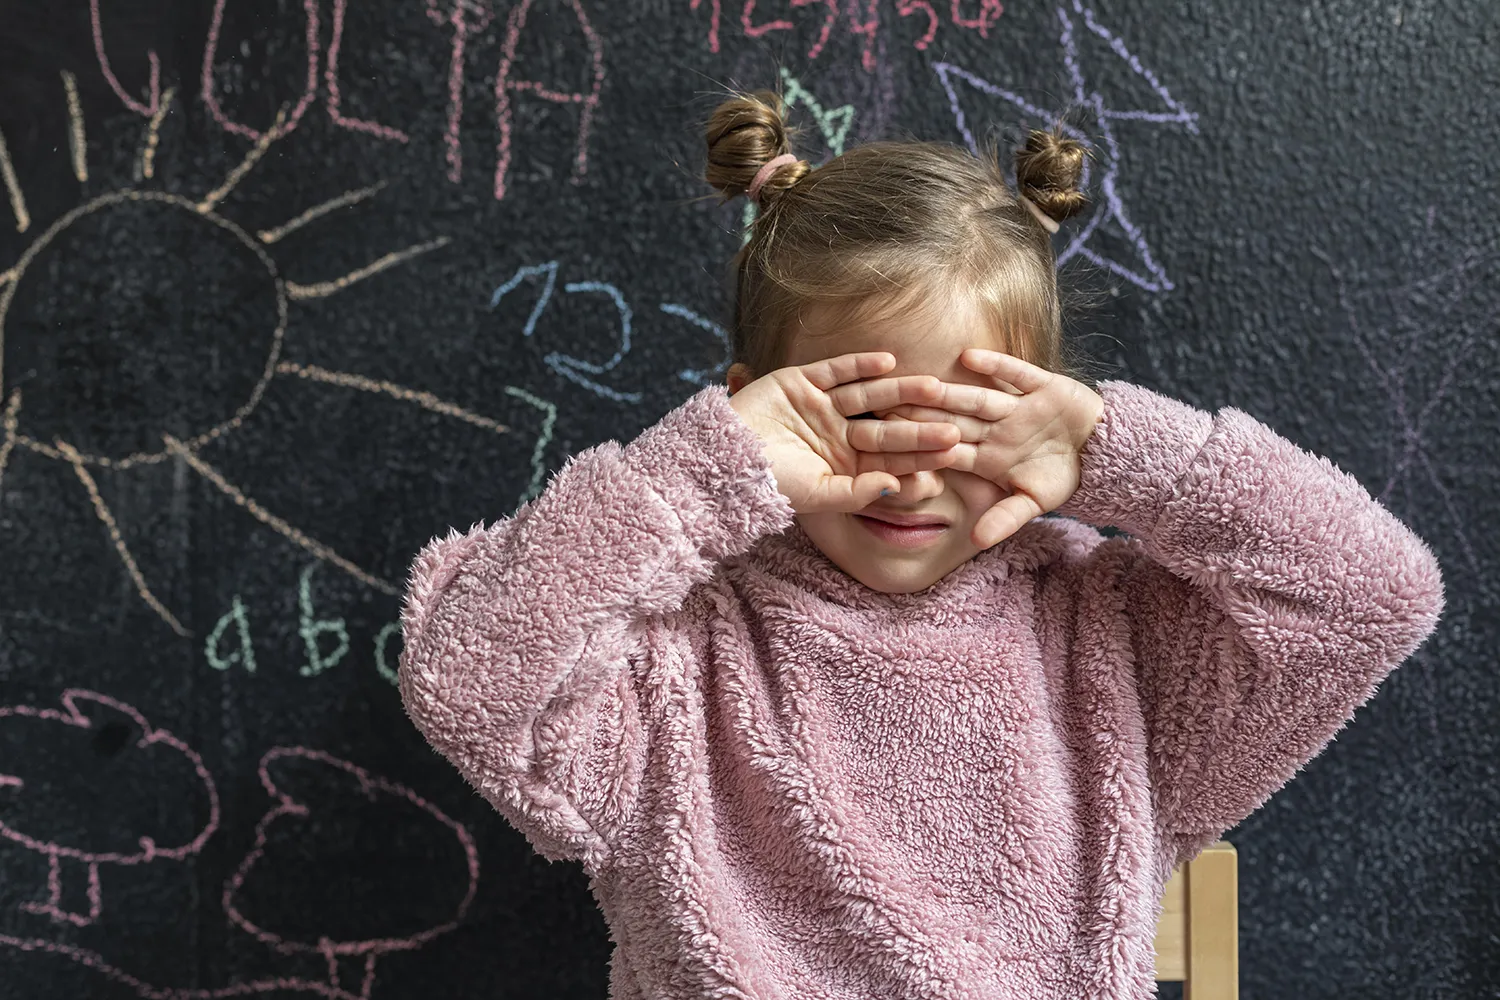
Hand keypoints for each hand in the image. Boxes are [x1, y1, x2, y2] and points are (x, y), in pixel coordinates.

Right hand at [728, 352, 963, 513]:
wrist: (720, 460)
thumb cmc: (768, 484)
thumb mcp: (816, 495)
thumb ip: (857, 493)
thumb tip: (896, 486)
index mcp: (845, 465)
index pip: (890, 460)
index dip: (920, 457)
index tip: (952, 454)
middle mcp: (838, 434)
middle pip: (885, 428)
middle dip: (918, 426)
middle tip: (954, 422)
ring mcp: (821, 407)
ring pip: (868, 396)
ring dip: (899, 391)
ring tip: (932, 387)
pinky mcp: (801, 381)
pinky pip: (836, 371)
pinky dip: (859, 365)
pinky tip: (887, 361)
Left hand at [872, 349, 1104, 548]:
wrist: (1100, 452)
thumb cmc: (1061, 477)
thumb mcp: (1033, 501)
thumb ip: (1004, 519)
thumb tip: (976, 542)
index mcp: (986, 456)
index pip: (947, 452)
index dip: (921, 450)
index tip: (888, 448)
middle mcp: (995, 429)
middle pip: (954, 421)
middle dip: (924, 416)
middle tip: (887, 407)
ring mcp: (1015, 407)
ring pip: (977, 399)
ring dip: (952, 393)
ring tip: (923, 384)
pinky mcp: (1041, 385)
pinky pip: (1015, 375)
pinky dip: (995, 366)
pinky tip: (968, 357)